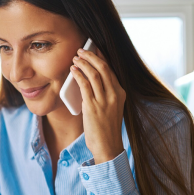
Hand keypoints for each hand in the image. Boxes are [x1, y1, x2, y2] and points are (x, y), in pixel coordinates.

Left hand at [70, 46, 125, 164]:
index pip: (110, 69)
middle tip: (81, 50)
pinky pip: (85, 85)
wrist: (107, 146)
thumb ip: (104, 94)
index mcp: (120, 93)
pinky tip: (73, 71)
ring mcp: (104, 100)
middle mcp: (114, 94)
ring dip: (83, 63)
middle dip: (91, 55)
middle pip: (103, 67)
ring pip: (94, 73)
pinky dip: (78, 75)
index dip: (101, 57)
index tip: (93, 48)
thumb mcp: (111, 108)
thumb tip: (89, 79)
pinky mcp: (92, 106)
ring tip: (75, 58)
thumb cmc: (106, 128)